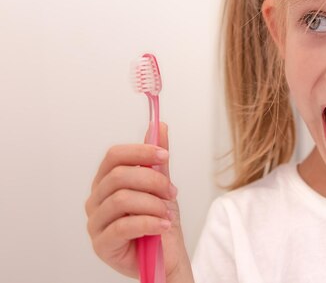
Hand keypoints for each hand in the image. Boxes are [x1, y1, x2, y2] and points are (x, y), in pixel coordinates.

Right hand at [85, 122, 189, 279]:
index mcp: (107, 181)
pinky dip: (149, 223)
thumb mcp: (162, 186)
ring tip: (167, 213)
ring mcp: (96, 223)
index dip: (140, 152)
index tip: (164, 156)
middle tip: (172, 191)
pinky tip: (163, 226)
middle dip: (152, 181)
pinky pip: (123, 227)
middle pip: (118, 176)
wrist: (166, 256)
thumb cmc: (159, 220)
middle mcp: (97, 199)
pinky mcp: (101, 244)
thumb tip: (159, 126)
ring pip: (121, 200)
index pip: (114, 156)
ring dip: (152, 204)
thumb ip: (157, 159)